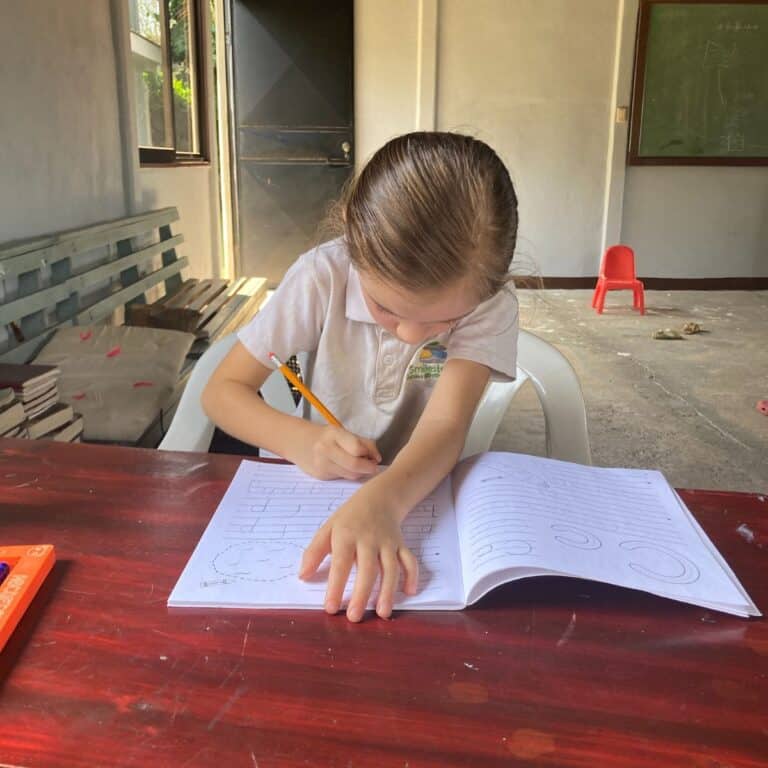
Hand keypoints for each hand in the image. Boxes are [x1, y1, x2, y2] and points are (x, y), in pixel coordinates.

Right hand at [292, 423, 380, 480]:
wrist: (297, 442)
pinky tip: (348, 468)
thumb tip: (377, 458)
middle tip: (373, 466)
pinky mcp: (321, 476)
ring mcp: (322, 465)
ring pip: (350, 475)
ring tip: (362, 466)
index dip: (371, 454)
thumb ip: (362, 442)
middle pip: (354, 465)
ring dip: (361, 473)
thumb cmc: (325, 436)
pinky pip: (342, 478)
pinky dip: (350, 474)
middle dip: (368, 468)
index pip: (358, 449)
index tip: (375, 456)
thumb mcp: (342, 432)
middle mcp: (325, 450)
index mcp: (333, 434)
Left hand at [299, 487, 418, 620]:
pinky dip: (412, 575)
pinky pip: (409, 560)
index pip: (341, 563)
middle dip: (362, 594)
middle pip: (368, 569)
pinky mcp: (401, 544)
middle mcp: (369, 539)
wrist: (378, 498)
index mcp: (347, 535)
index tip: (330, 608)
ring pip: (391, 567)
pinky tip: (410, 592)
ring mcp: (387, 542)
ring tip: (383, 613)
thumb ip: (313, 552)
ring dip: (388, 591)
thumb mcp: (327, 528)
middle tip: (355, 617)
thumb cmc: (349, 518)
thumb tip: (303, 576)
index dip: (336, 586)